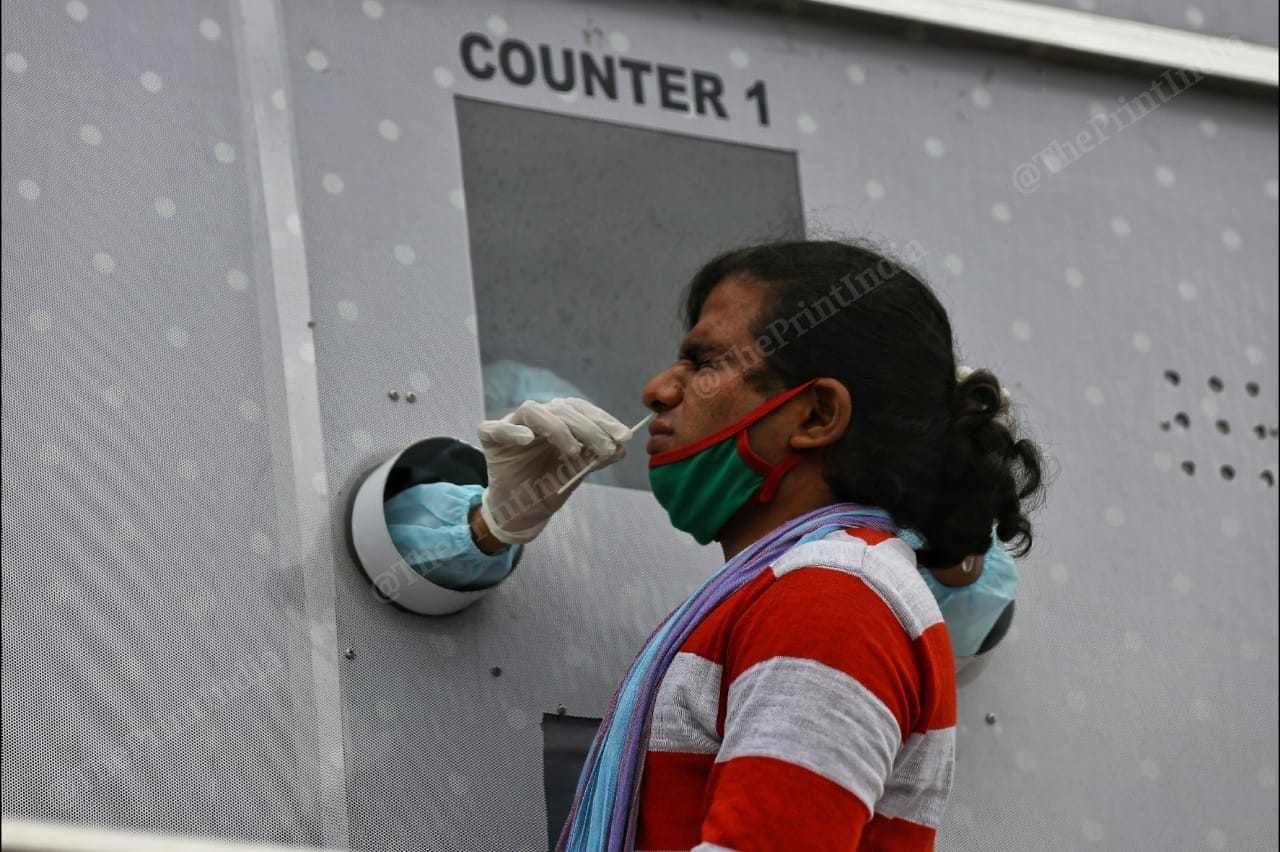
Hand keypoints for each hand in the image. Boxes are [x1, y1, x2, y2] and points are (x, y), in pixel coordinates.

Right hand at [477, 398, 629, 543]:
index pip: (581, 410)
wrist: (520, 514)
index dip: (602, 419)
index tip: (624, 436)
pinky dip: (512, 431)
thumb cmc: (547, 489)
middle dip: (588, 428)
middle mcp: (537, 419)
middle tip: (607, 448)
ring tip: (574, 451)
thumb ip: (595, 458)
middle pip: (561, 410)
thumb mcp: (576, 474)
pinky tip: (527, 439)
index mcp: (558, 421)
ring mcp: (513, 426)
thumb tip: (622, 446)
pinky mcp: (491, 439)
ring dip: (558, 428)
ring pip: (533, 412)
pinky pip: (496, 428)